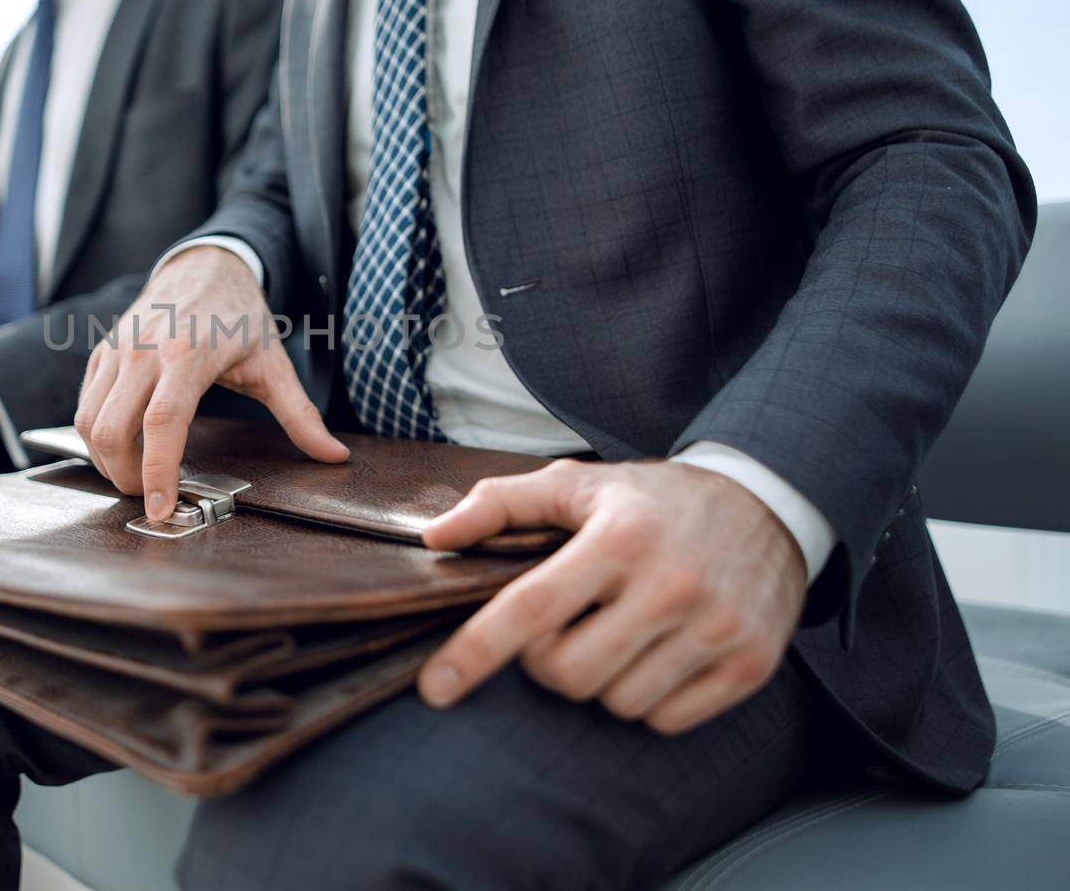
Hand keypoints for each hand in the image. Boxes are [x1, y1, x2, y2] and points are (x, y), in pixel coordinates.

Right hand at [76, 246, 348, 520]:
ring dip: (105, 462)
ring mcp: (117, 349)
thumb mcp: (274, 364)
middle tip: (152, 499)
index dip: (157, 472)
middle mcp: (144, 350)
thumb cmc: (239, 315)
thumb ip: (301, 415)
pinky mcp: (102, 351)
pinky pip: (84, 404)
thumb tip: (334, 455)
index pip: (162, 423)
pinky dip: (95, 438)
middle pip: (113, 430)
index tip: (161, 509)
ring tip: (136, 478)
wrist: (204, 265)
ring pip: (88, 422)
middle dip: (127, 478)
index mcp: (188, 354)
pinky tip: (122, 450)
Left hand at [417, 460, 806, 734]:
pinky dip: (649, 699)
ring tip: (620, 631)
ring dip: (603, 681)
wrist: (771, 502)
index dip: (474, 652)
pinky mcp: (750, 664)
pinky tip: (658, 652)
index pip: (530, 609)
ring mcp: (716, 628)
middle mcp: (671, 584)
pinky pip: (667, 720)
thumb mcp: (577, 483)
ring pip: (618, 704)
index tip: (434, 688)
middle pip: (569, 675)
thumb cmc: (654, 499)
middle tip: (566, 628)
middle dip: (549, 662)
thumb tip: (432, 537)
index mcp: (619, 537)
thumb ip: (499, 504)